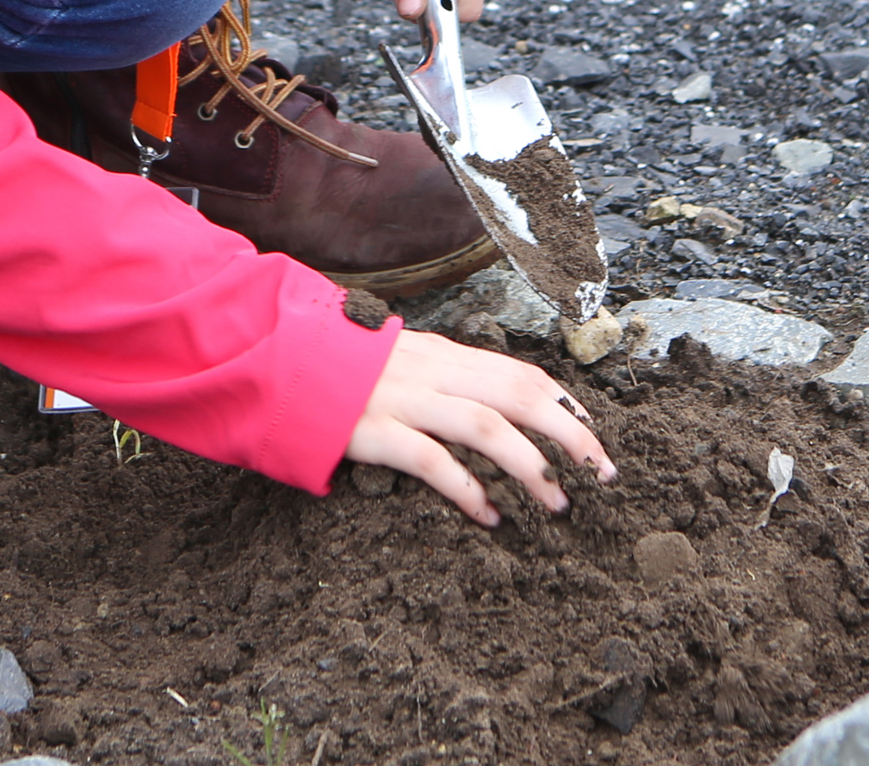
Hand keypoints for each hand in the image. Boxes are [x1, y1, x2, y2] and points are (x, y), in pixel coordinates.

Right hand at [346, 329, 615, 524]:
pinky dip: (468, 490)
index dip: (560, 402)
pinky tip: (490, 516)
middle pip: (518, 394)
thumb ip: (433, 372)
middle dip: (569, 433)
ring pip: (487, 427)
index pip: (516, 372)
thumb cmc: (330, 364)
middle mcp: (429, 371)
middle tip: (601, 471)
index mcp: (438, 353)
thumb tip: (475, 398)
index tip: (589, 432)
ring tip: (558, 503)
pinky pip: (432, 462)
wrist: (268, 355)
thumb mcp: (392, 357)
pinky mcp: (373, 431)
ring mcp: (402, 400)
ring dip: (532, 467)